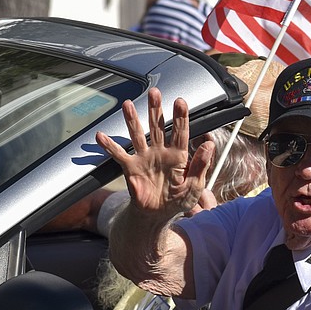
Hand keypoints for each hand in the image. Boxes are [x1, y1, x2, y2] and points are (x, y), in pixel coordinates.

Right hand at [95, 88, 214, 221]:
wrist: (157, 216)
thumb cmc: (177, 201)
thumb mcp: (195, 186)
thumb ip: (201, 165)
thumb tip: (209, 144)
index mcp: (178, 156)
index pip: (181, 132)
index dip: (181, 117)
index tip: (180, 102)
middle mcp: (160, 153)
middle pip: (158, 127)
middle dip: (155, 110)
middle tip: (154, 93)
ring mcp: (144, 159)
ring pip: (138, 135)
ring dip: (132, 120)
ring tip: (128, 105)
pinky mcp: (131, 168)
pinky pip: (119, 155)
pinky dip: (109, 146)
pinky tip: (101, 136)